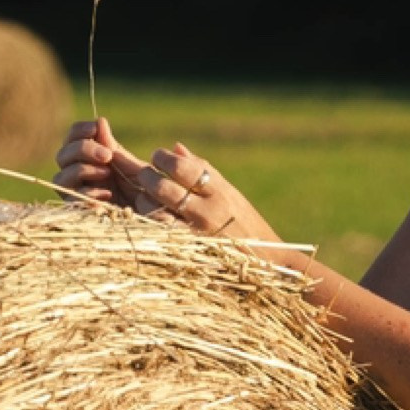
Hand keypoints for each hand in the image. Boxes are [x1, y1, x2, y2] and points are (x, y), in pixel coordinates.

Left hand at [54, 120, 278, 245]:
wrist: (266, 260)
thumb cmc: (244, 220)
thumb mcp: (228, 190)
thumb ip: (201, 169)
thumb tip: (174, 149)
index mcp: (219, 190)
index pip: (182, 166)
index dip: (162, 158)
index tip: (157, 156)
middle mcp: (207, 211)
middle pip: (162, 188)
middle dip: (146, 176)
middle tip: (143, 174)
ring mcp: (196, 235)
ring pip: (154, 212)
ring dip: (143, 200)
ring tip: (145, 196)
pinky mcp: (188, 253)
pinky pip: (157, 235)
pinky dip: (147, 223)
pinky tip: (147, 217)